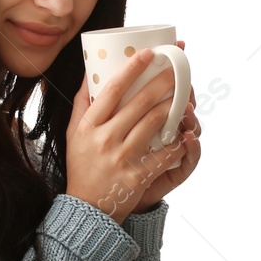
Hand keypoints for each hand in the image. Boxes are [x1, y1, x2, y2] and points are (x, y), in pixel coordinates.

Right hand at [65, 47, 194, 223]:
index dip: (131, 69)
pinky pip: (164, 152)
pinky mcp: (138, 175)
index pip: (111, 89)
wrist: (87, 207)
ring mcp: (122, 157)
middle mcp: (105, 138)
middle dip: (162, 81)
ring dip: (173, 105)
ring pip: (154, 123)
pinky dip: (177, 140)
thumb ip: (82, 102)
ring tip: (184, 93)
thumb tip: (89, 69)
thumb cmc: (82, 164)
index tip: (149, 53)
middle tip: (177, 67)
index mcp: (89, 125)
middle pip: (139, 102)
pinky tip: (186, 130)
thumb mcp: (74, 132)